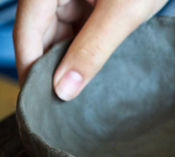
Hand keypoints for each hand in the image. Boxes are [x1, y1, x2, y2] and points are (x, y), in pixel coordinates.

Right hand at [13, 0, 166, 99]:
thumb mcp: (121, 14)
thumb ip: (93, 50)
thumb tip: (64, 90)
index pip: (28, 33)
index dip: (31, 71)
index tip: (40, 103)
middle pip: (43, 35)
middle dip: (54, 68)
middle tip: (67, 103)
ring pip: (62, 35)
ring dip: (72, 60)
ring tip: (84, 89)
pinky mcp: (88, 1)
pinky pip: (79, 29)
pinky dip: (86, 49)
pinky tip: (96, 68)